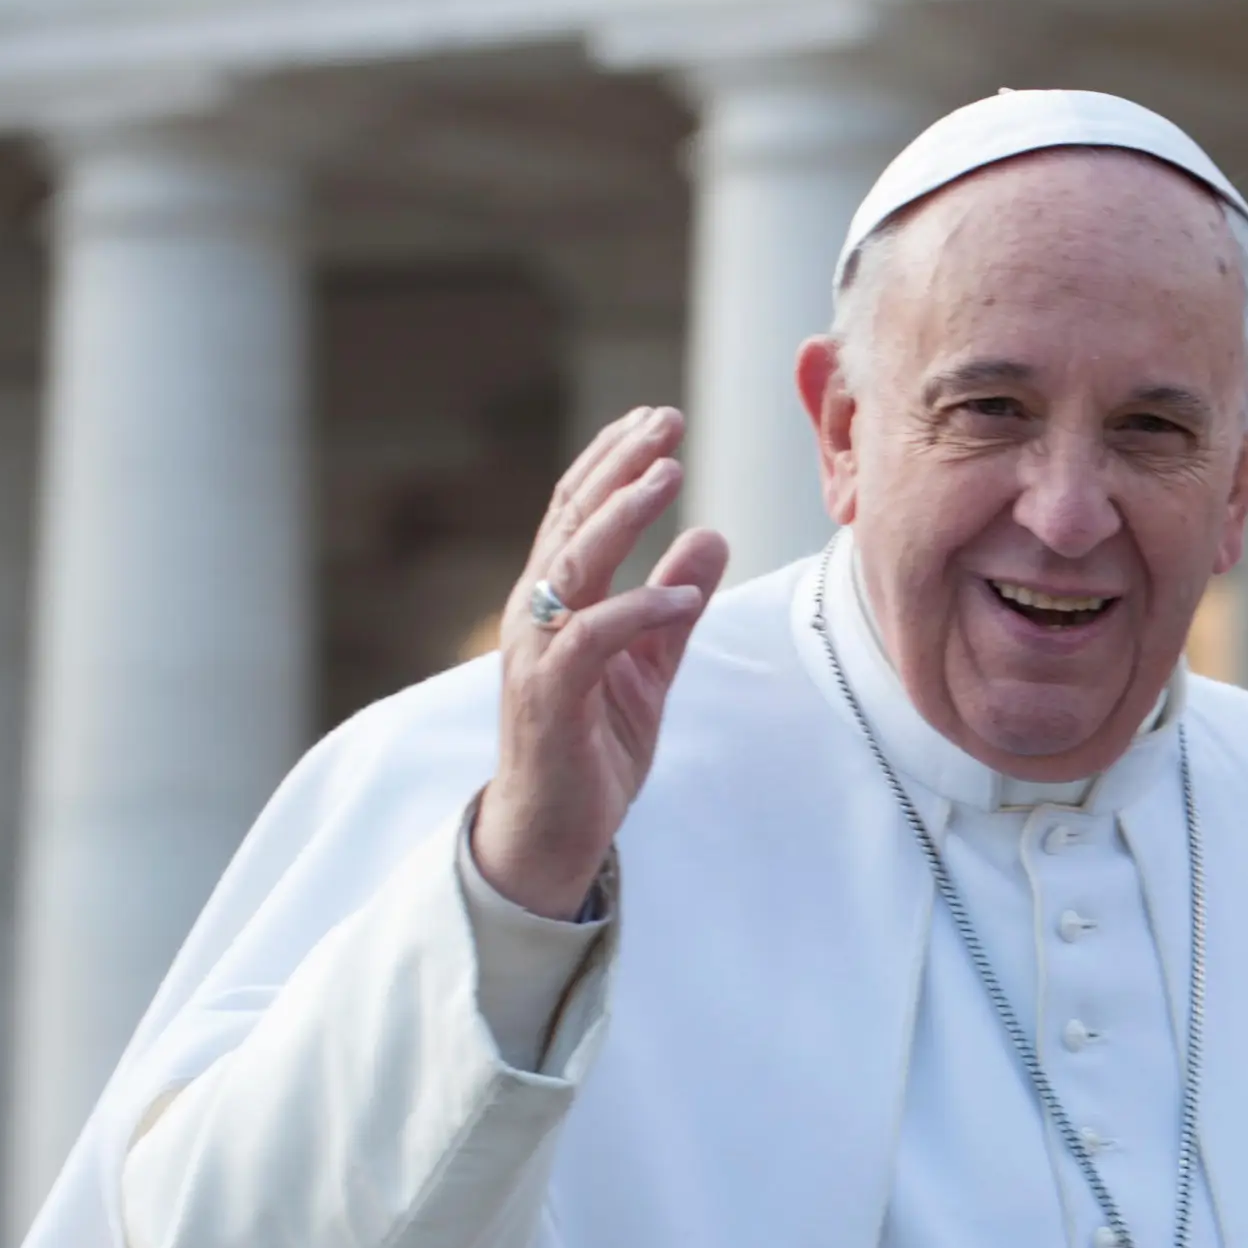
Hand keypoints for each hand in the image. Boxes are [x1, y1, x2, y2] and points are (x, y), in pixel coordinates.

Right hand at [469, 408, 732, 919]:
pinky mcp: (551, 698)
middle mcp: (536, 615)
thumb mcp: (649, 666)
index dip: (613, 462)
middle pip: (572, 521)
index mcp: (556, 600)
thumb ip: (675, 605)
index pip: (577, 512)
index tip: (656, 420)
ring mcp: (537, 654)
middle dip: (618, 466)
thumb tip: (712, 537)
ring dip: (621, 518)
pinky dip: (637, 610)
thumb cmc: (592, 745)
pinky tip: (683, 593)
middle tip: (664, 420)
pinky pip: (591, 639)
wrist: (554, 828)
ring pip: (572, 566)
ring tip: (669, 477)